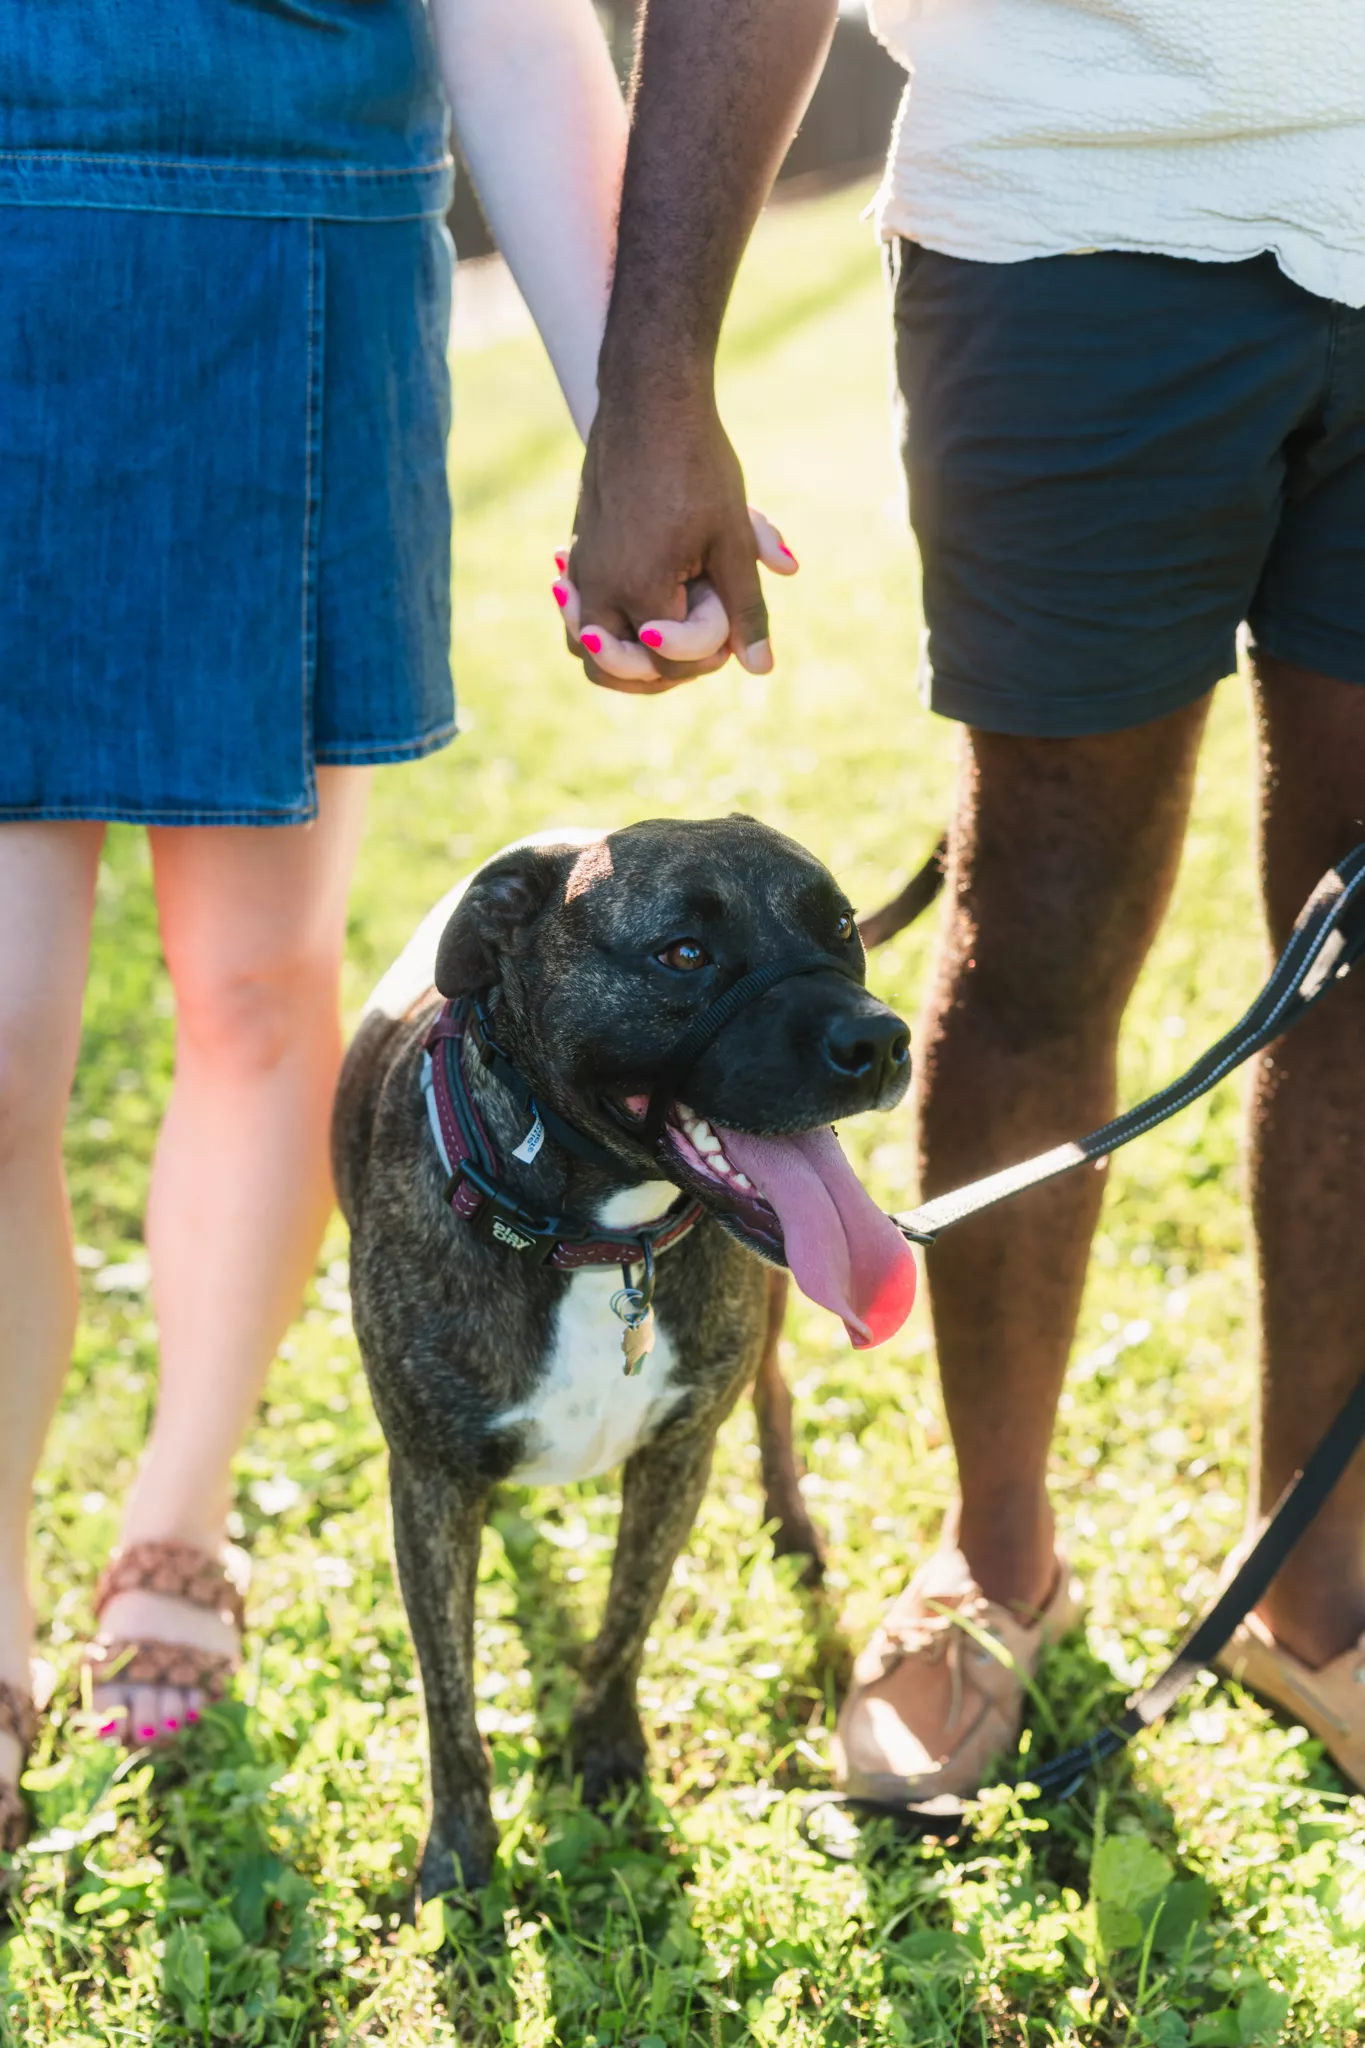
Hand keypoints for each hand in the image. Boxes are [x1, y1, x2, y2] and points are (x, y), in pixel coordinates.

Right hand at [559, 389, 797, 693]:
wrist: (649, 400)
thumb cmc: (698, 464)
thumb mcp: (733, 539)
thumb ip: (746, 609)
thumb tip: (761, 668)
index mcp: (639, 589)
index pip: (666, 662)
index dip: (704, 659)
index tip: (727, 630)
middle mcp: (598, 587)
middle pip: (612, 669)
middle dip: (655, 672)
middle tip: (694, 648)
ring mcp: (579, 570)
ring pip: (584, 648)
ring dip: (621, 656)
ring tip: (664, 638)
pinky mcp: (575, 552)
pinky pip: (578, 613)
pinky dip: (603, 626)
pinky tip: (637, 610)